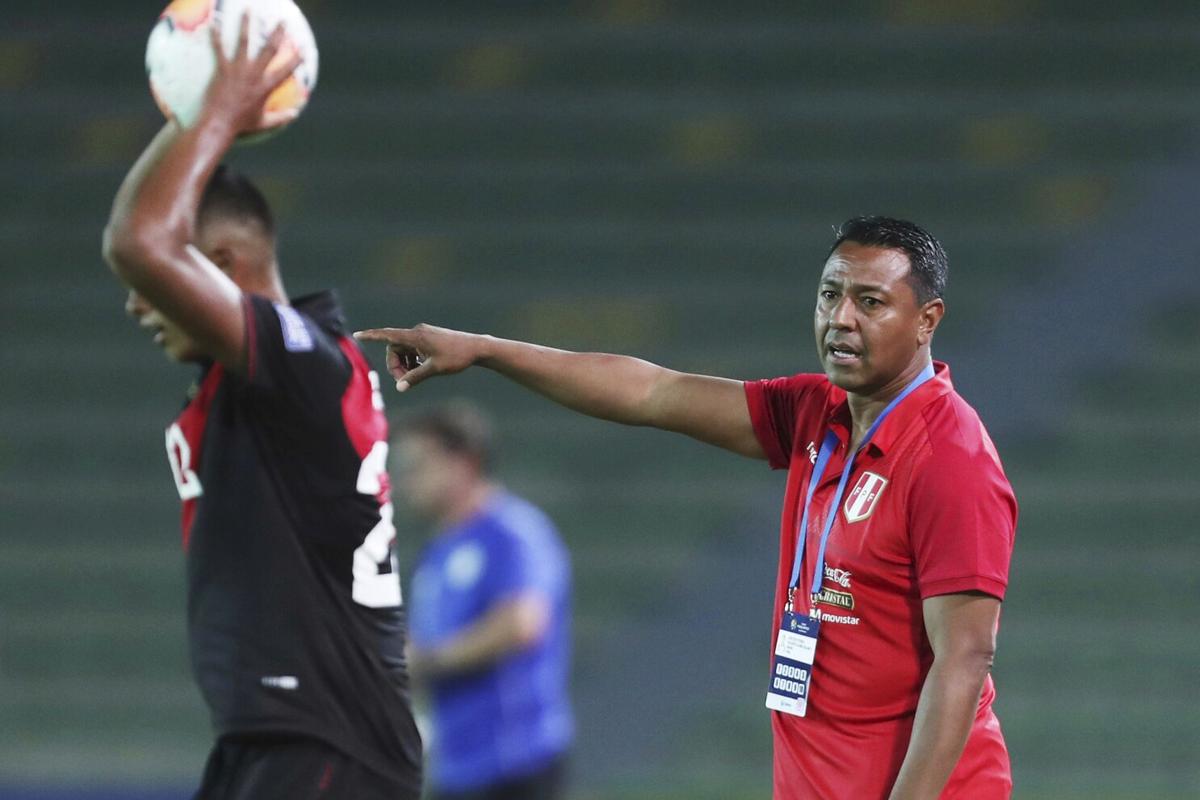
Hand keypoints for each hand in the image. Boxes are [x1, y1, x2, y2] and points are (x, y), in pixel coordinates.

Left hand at [202, 12, 302, 133]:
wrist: (219, 124)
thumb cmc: (241, 124)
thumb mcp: (264, 123)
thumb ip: (281, 117)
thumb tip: (295, 114)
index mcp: (266, 87)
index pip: (286, 70)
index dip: (296, 59)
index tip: (303, 48)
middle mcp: (254, 75)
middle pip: (269, 50)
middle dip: (277, 34)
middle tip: (282, 22)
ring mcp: (238, 70)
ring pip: (244, 43)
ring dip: (247, 25)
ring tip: (249, 11)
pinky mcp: (222, 69)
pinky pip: (219, 49)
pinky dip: (216, 36)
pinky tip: (215, 23)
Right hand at [354, 324, 484, 391]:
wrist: (477, 348)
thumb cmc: (457, 357)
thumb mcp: (434, 369)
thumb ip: (415, 378)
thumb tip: (400, 387)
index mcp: (417, 336)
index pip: (389, 335)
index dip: (372, 336)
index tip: (357, 335)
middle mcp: (418, 332)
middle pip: (395, 348)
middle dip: (396, 365)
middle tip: (405, 381)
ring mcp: (423, 335)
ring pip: (404, 350)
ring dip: (405, 364)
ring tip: (416, 376)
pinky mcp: (429, 339)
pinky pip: (413, 350)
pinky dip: (413, 361)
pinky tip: (423, 369)